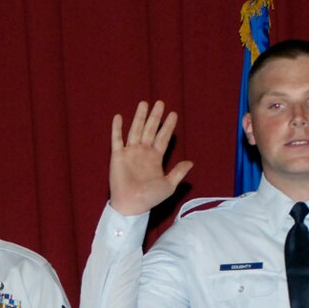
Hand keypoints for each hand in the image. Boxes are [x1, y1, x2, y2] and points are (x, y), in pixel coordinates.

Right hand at [108, 101, 192, 215]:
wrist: (132, 205)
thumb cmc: (150, 198)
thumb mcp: (169, 185)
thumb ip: (179, 172)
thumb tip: (191, 162)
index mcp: (155, 158)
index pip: (163, 137)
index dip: (168, 126)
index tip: (173, 114)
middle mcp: (143, 152)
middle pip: (150, 129)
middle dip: (155, 116)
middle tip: (160, 102)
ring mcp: (130, 152)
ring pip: (136, 130)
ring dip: (139, 117)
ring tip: (144, 103)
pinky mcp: (118, 156)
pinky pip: (117, 139)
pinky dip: (117, 128)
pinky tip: (119, 116)